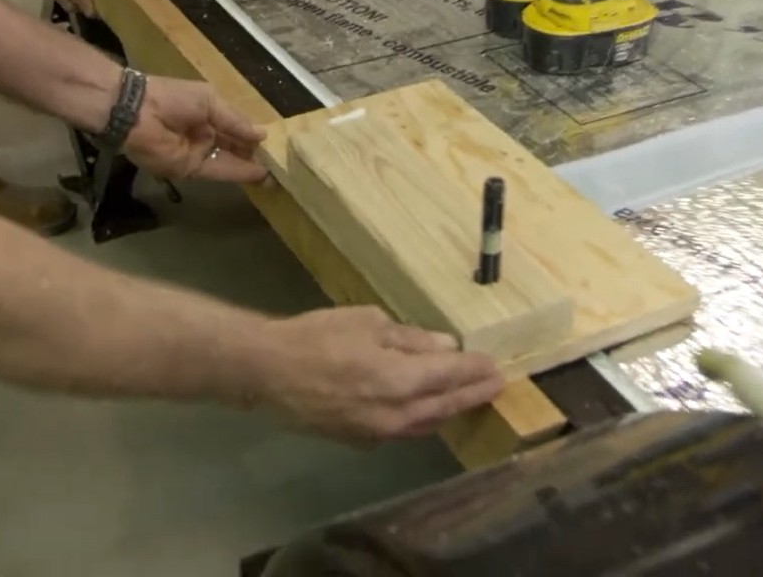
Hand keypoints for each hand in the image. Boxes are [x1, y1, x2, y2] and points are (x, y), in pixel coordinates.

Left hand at [124, 76, 268, 183]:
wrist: (137, 112)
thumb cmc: (173, 98)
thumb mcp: (210, 102)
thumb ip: (234, 121)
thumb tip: (262, 134)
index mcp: (206, 114)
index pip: (234, 129)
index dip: (252, 137)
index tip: (272, 145)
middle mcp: (203, 135)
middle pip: (232, 148)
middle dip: (253, 156)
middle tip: (278, 164)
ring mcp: (196, 153)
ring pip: (227, 162)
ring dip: (249, 168)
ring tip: (274, 173)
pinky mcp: (189, 169)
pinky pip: (217, 171)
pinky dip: (237, 173)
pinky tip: (257, 174)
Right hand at [258, 306, 502, 442]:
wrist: (267, 372)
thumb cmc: (315, 337)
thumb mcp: (365, 322)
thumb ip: (408, 338)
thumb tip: (443, 347)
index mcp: (400, 380)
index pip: (451, 376)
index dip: (475, 371)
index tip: (495, 365)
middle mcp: (396, 414)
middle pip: (444, 406)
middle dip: (471, 394)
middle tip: (494, 385)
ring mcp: (376, 432)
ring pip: (424, 424)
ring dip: (446, 410)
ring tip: (464, 399)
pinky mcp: (358, 440)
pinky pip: (399, 430)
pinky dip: (417, 419)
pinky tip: (420, 410)